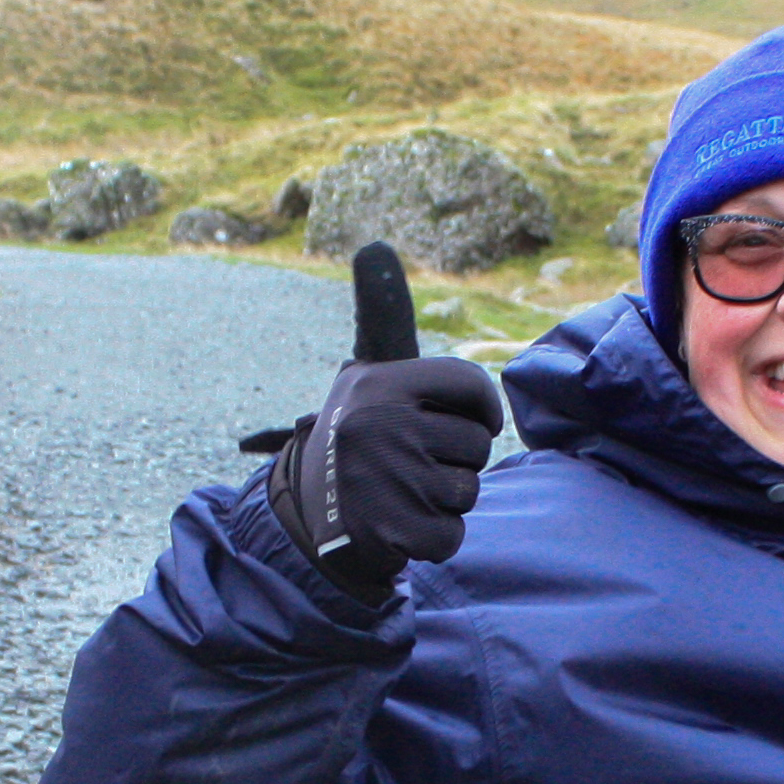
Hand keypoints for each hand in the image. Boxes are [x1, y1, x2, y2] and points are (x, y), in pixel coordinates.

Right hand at [269, 243, 502, 595]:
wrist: (303, 517)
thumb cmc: (356, 436)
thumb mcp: (365, 374)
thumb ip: (381, 315)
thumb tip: (374, 245)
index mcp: (380, 382)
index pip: (470, 384)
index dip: (480, 409)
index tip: (466, 420)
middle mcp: (380, 424)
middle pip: (476, 443)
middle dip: (455, 460)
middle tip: (413, 463)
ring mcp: (385, 479)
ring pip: (468, 491)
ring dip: (444, 500)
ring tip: (403, 492)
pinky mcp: (389, 531)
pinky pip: (451, 534)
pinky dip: (434, 538)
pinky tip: (400, 526)